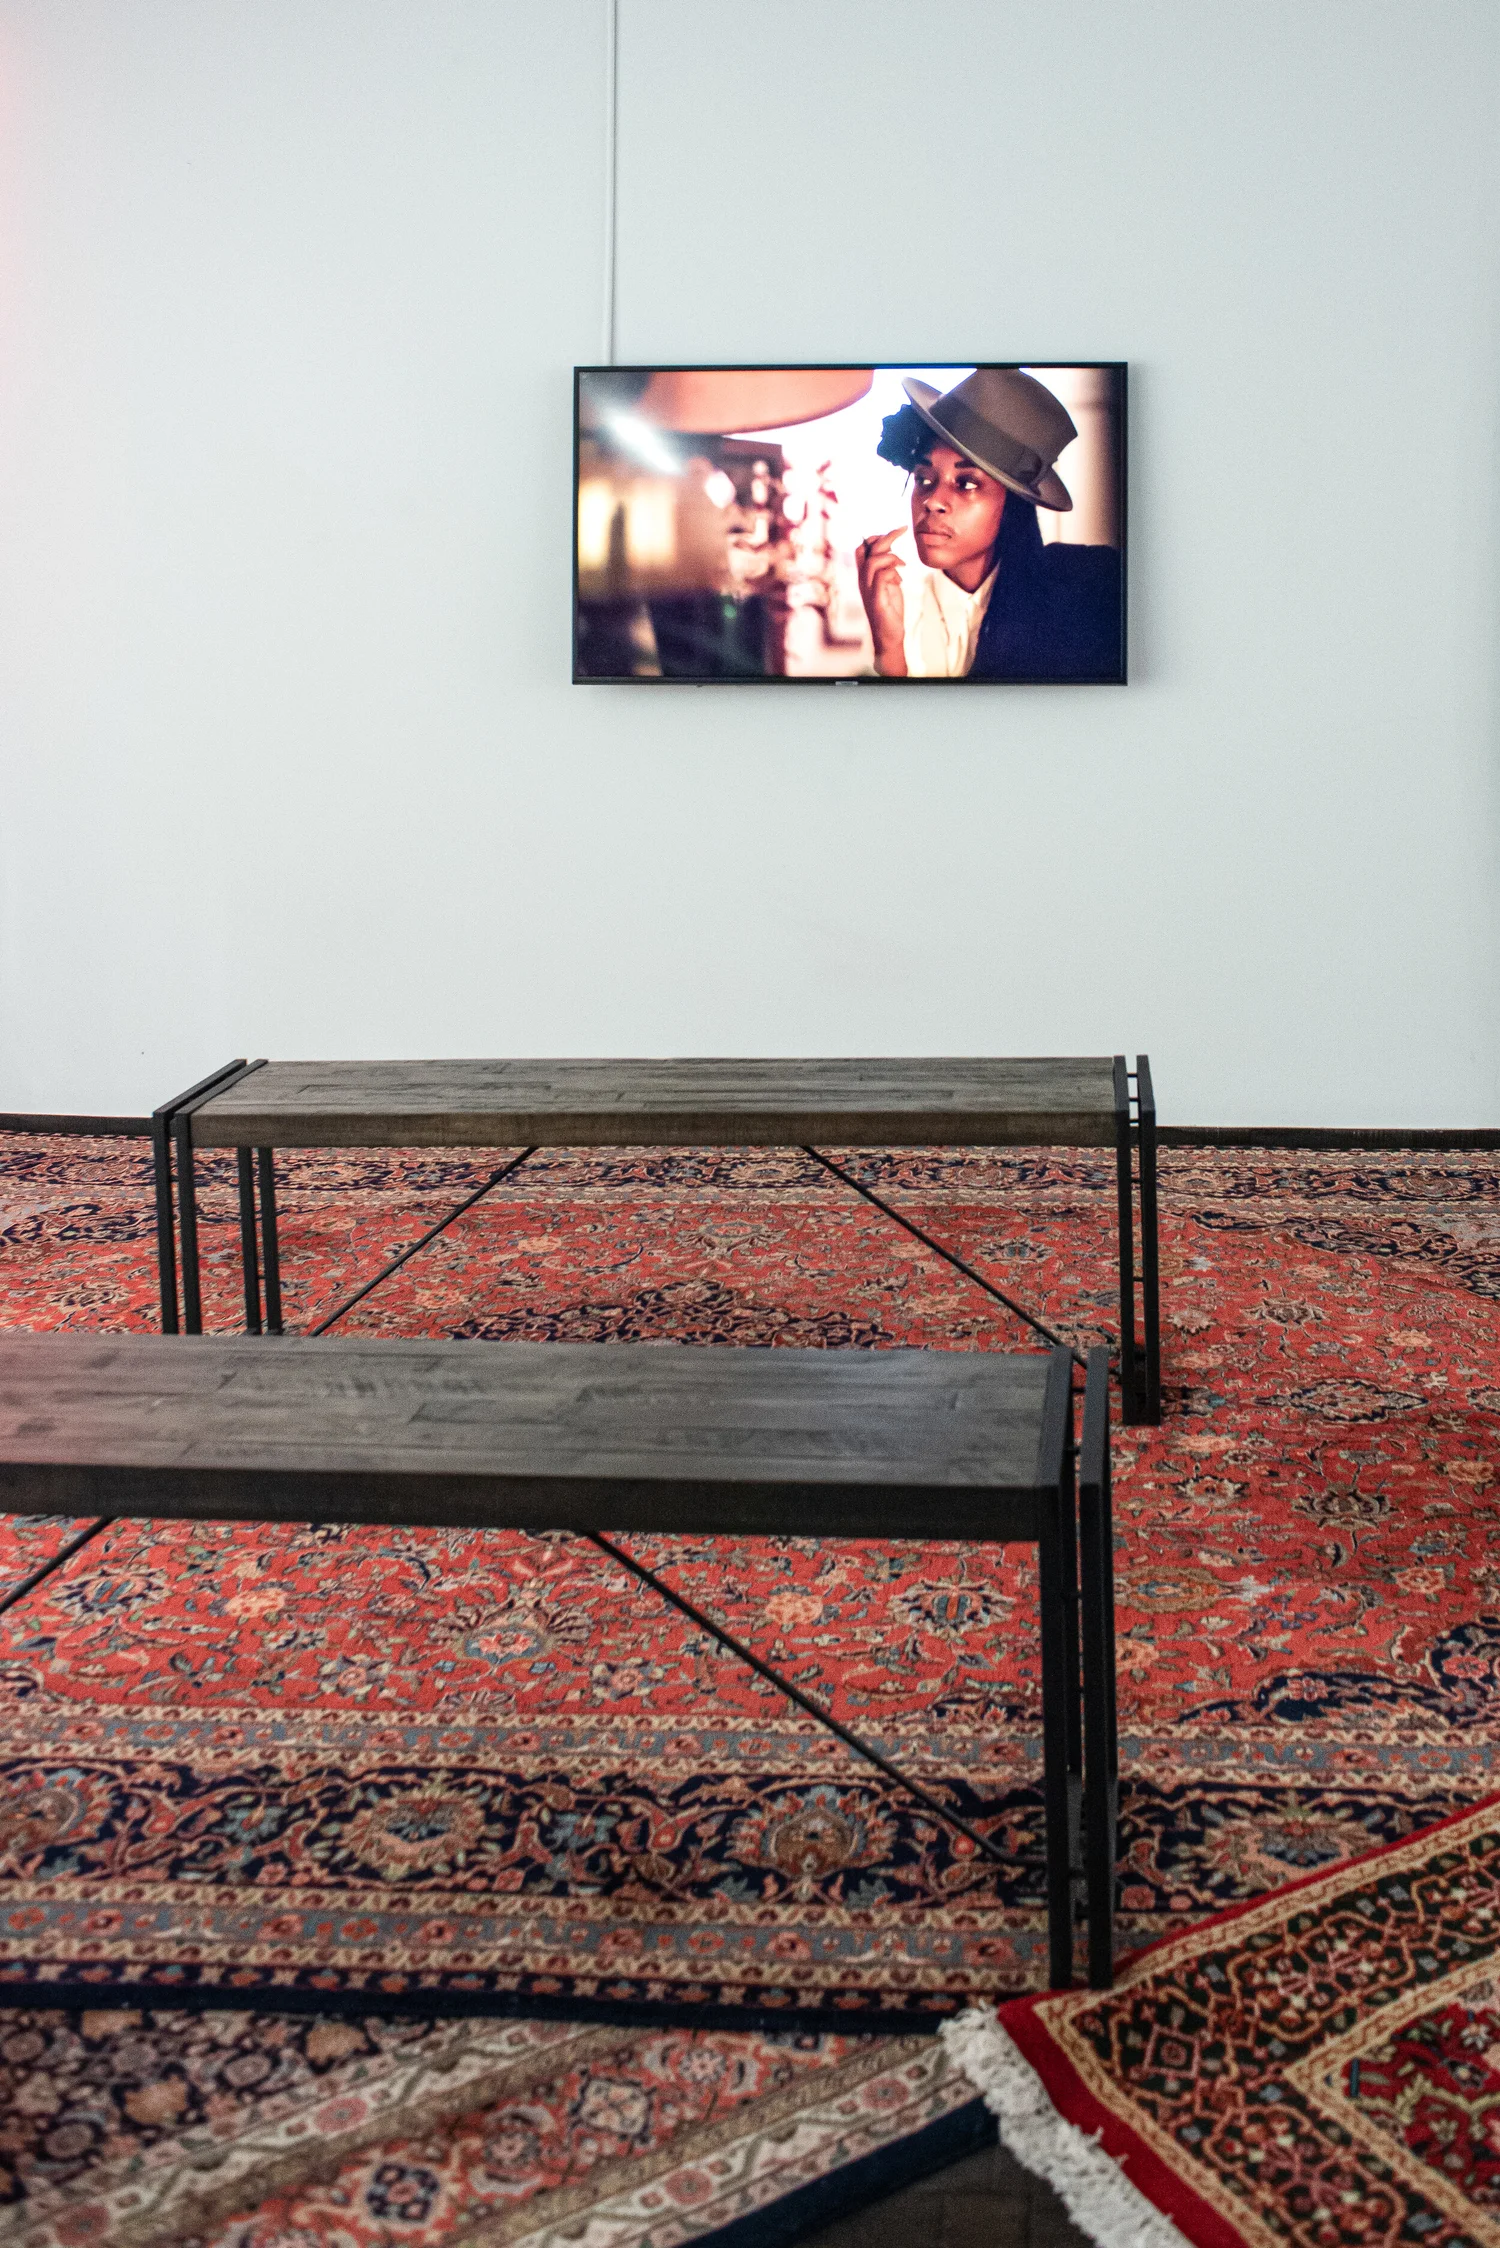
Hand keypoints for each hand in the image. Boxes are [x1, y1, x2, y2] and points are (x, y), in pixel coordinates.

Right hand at [855, 528, 908, 675]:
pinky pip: (882, 578)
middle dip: (886, 537)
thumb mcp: (890, 585)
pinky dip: (893, 573)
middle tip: (904, 529)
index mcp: (865, 576)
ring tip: (903, 565)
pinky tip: (900, 580)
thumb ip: (888, 569)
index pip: (862, 548)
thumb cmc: (890, 610)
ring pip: (873, 562)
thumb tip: (892, 554)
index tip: (895, 532)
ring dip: (891, 557)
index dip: (876, 537)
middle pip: (868, 550)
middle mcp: (863, 581)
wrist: (889, 636)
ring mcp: (868, 591)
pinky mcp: (877, 601)